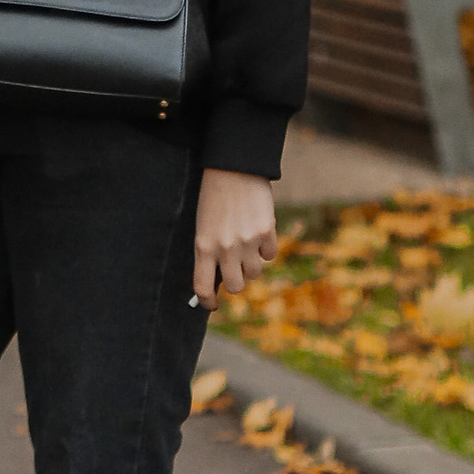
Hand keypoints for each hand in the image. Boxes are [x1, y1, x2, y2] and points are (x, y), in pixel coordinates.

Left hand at [192, 166, 276, 304]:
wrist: (233, 169)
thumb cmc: (214, 198)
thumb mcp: (203, 226)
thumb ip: (210, 253)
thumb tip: (218, 280)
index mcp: (203, 247)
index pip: (203, 287)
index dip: (207, 301)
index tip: (211, 304)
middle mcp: (225, 248)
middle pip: (236, 287)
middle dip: (236, 281)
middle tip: (235, 269)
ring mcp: (247, 241)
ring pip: (255, 273)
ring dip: (251, 264)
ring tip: (245, 243)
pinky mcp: (267, 232)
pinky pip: (270, 255)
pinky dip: (266, 248)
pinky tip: (258, 231)